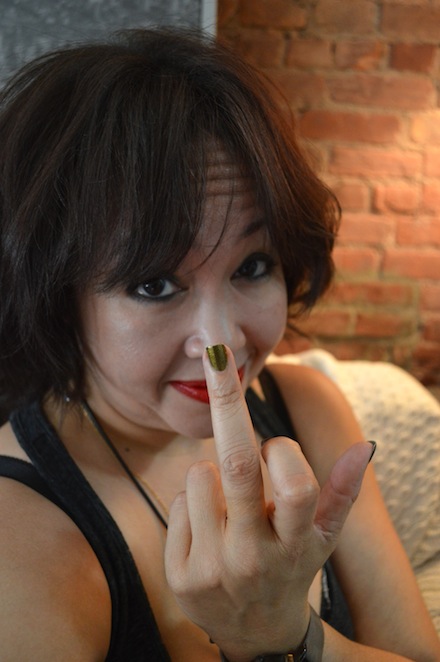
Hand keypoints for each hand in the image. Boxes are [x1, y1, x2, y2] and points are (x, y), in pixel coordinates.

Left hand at [165, 345, 372, 661]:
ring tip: (228, 501)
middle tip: (215, 354)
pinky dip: (193, 499)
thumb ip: (341, 490)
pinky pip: (178, 504)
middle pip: (237, 466)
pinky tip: (207, 526)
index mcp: (296, 544)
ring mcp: (213, 570)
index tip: (274, 446)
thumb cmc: (291, 563)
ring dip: (212, 471)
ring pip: (199, 476)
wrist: (253, 628)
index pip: (294, 482)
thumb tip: (364, 445)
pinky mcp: (179, 577)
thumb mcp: (321, 535)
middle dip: (226, 401)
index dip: (283, 452)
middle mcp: (254, 558)